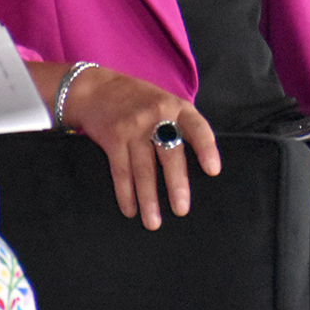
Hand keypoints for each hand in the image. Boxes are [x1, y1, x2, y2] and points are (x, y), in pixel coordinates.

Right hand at [60, 66, 220, 229]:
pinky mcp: (113, 138)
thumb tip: (197, 165)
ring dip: (148, 198)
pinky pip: (121, 171)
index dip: (206, 148)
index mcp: (176, 107)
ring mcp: (133, 127)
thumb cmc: (139, 101)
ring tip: (154, 222)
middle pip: (169, 153)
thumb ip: (180, 126)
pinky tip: (130, 210)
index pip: (197, 127)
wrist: (96, 88)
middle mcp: (156, 116)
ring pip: (143, 168)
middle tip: (181, 209)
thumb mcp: (165, 103)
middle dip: (175, 183)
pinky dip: (125, 193)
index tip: (213, 171)